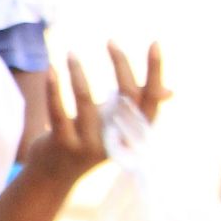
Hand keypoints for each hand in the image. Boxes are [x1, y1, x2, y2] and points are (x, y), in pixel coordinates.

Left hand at [22, 41, 169, 187]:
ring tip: (70, 53)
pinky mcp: (61, 145)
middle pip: (125, 98)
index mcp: (132, 134)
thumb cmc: (88, 144)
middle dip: (121, 66)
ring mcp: (88, 145)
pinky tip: (52, 70)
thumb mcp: (114, 127)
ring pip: (86, 101)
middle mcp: (115, 141)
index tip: (155, 43)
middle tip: (111, 41)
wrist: (52, 179)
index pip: (151, 100)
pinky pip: (58, 112)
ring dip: (78, 73)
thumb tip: (168, 91)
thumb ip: (134, 109)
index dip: (155, 73)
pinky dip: (54, 89)